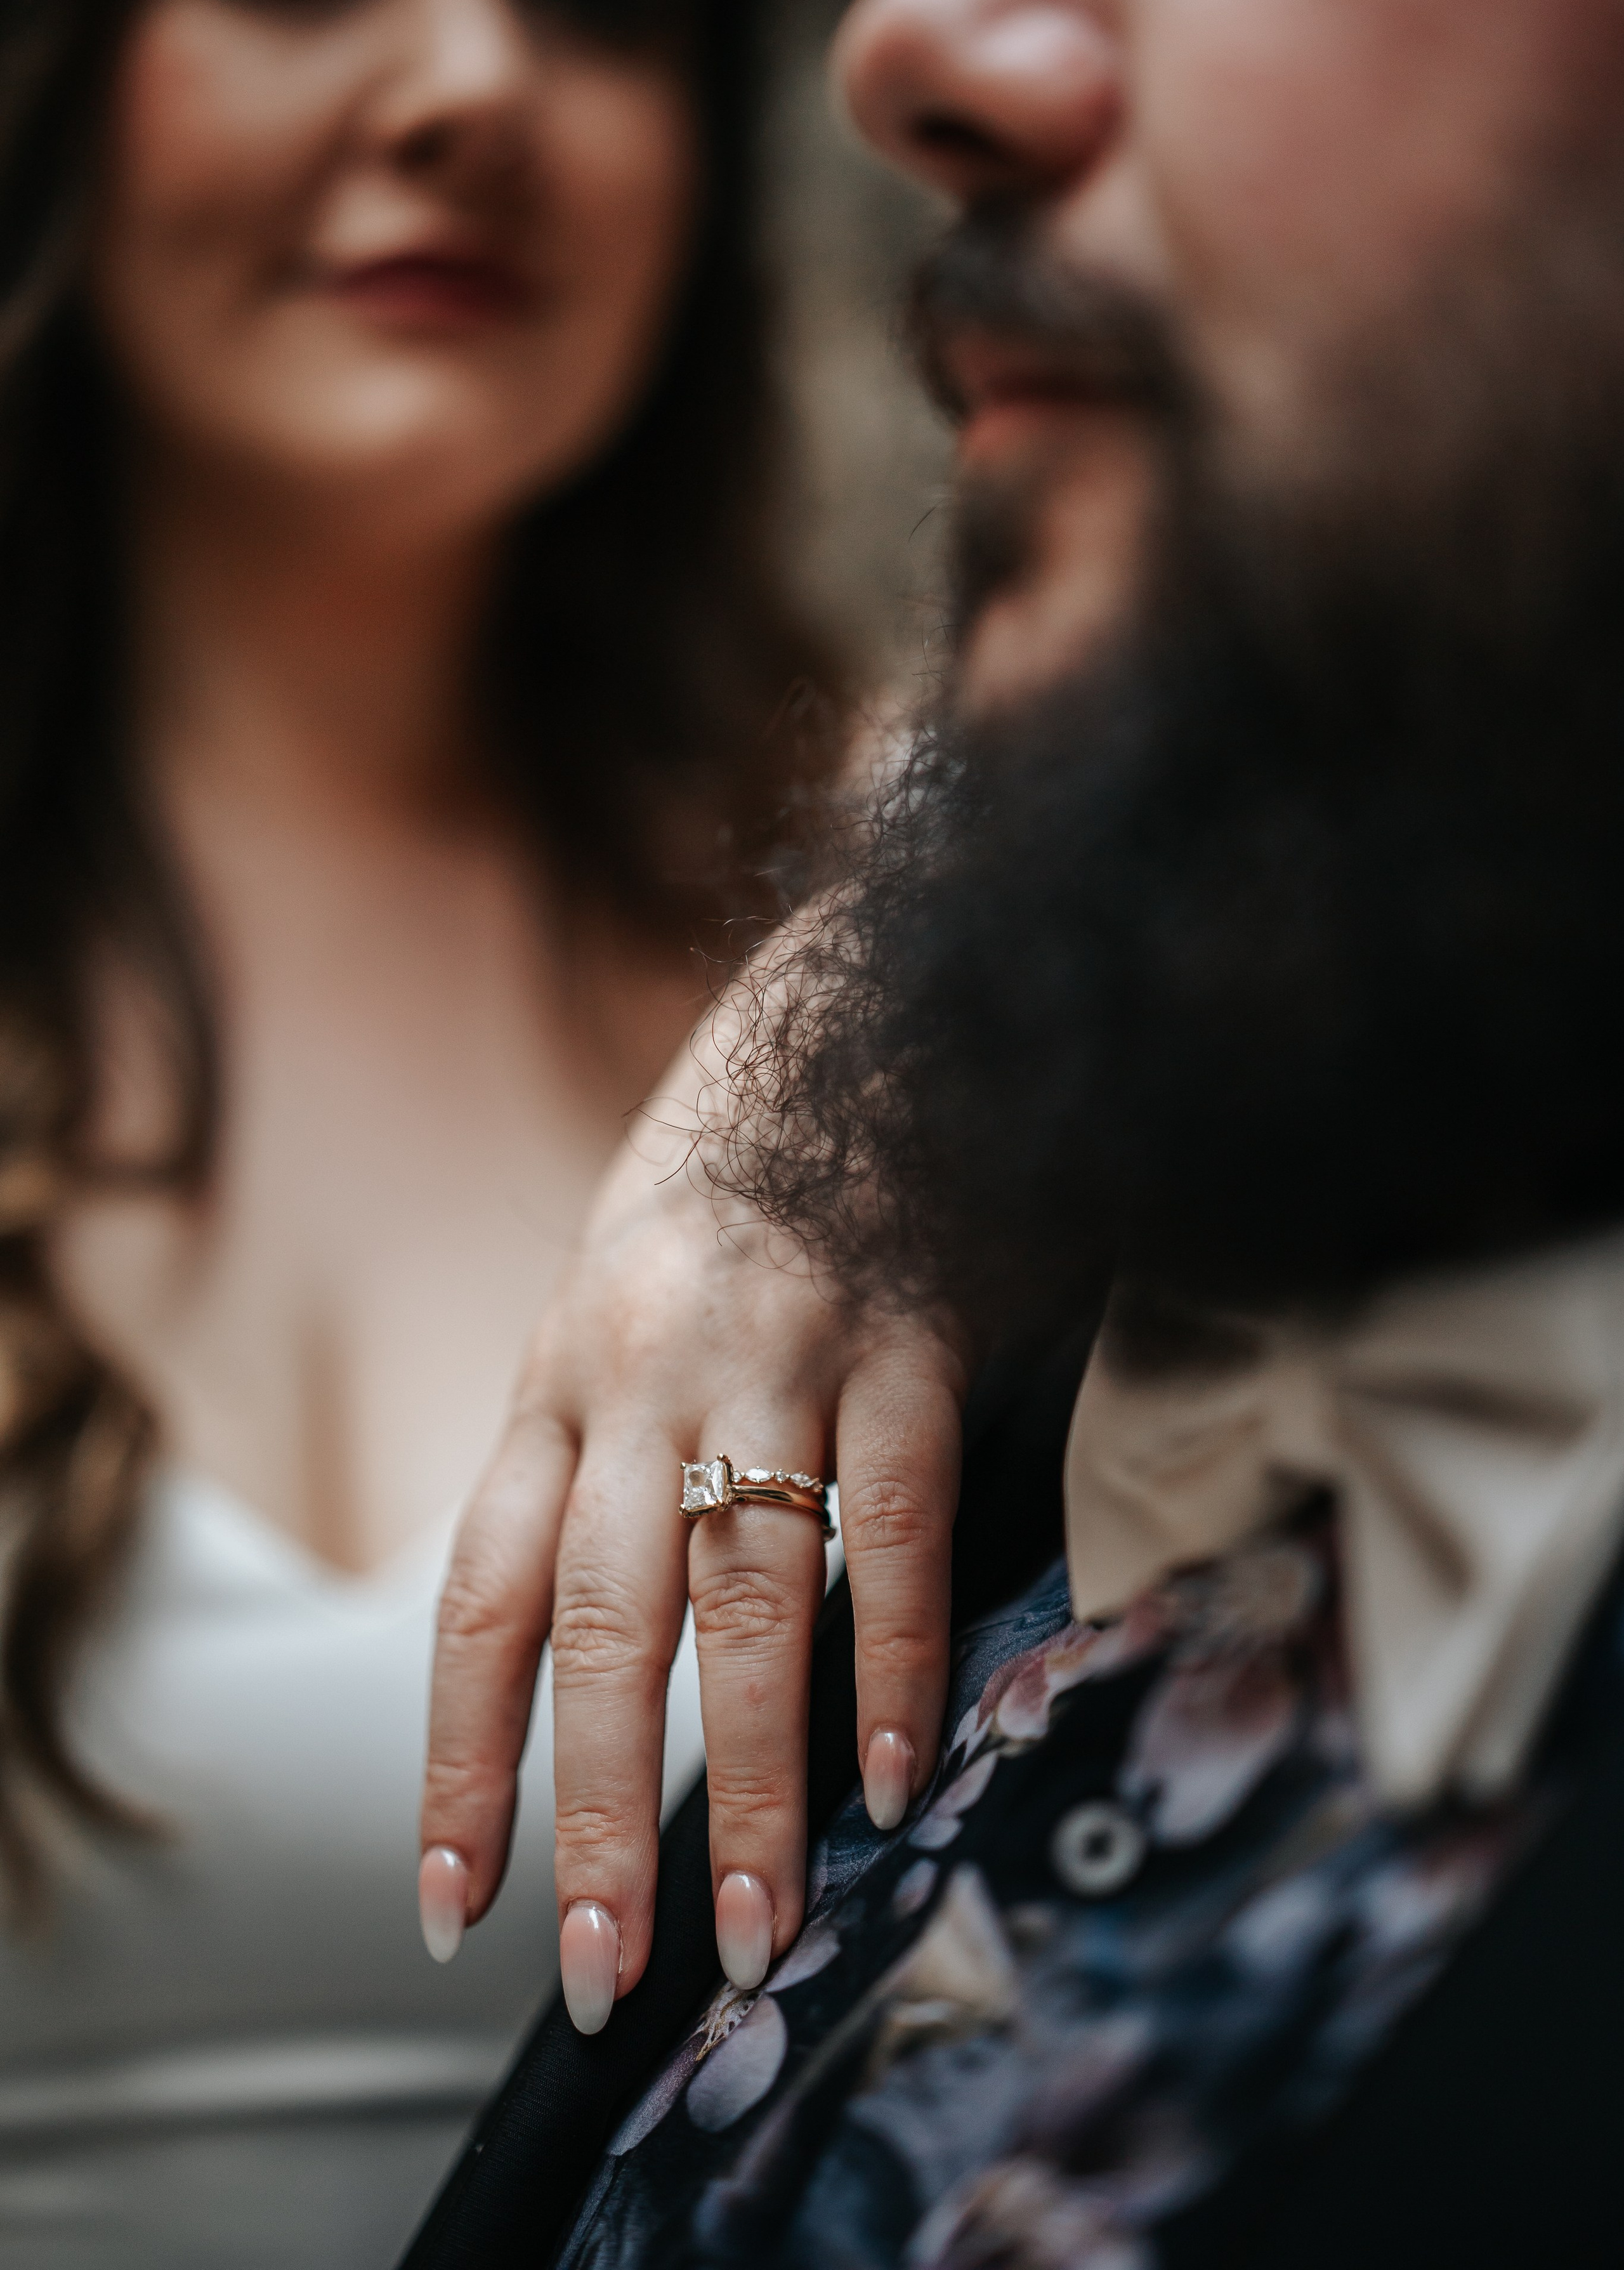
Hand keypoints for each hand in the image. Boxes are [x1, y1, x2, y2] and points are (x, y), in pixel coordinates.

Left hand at [418, 1011, 967, 2029]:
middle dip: (597, 1813)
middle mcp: (645, 1369)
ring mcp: (778, 1352)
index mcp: (563, 1372)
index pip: (485, 1596)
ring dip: (746, 1778)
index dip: (461, 1763)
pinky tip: (900, 1772)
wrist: (870, 1002)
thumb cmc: (746, 1172)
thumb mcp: (624, 1292)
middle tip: (604, 1972)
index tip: (454, 1905)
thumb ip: (606, 1446)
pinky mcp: (911, 1335)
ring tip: (753, 1927)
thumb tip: (602, 1644)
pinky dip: (893, 1660)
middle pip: (602, 1625)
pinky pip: (894, 1526)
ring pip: (744, 1597)